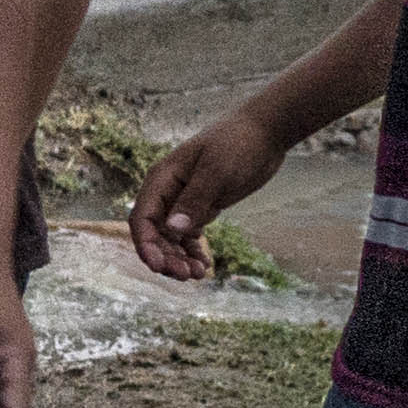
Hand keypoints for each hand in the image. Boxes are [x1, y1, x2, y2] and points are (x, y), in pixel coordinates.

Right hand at [126, 108, 280, 280]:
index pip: (142, 218)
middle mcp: (168, 193)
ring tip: (199, 274)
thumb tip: (172, 229)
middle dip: (166, 257)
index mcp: (162, 180)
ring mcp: (184, 201)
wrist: (265, 132)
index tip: (160, 266)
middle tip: (187, 276)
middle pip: (155, 233)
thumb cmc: (238, 144)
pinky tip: (205, 266)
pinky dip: (193, 251)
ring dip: (179, 258)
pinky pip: (189, 235)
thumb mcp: (217, 172)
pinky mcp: (202, 206)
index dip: (146, 245)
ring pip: (171, 238)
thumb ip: (195, 201)